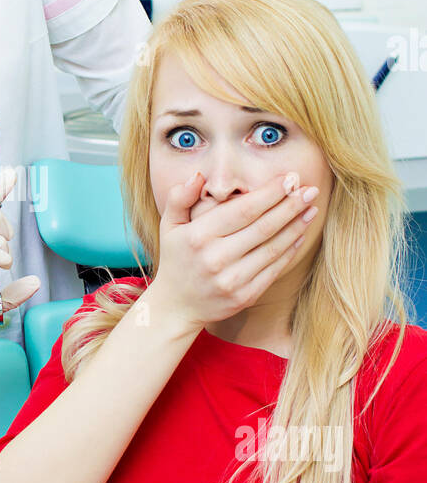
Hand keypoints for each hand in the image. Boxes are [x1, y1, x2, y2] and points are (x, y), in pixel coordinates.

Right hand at [151, 169, 316, 334]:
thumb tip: (198, 176)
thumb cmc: (176, 258)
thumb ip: (179, 198)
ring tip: (311, 209)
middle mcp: (216, 258)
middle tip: (311, 190)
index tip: (290, 178)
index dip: (270, 193)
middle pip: (264, 226)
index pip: (244, 209)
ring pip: (273, 248)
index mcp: (199, 236)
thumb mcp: (169, 225)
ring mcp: (231, 280)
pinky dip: (290, 251)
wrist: (176, 306)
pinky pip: (273, 270)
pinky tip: (300, 235)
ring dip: (296, 226)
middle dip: (291, 205)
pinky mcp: (244, 296)